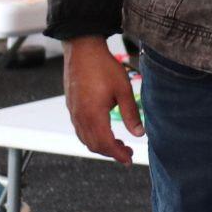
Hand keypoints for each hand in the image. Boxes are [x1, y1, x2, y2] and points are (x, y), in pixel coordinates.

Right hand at [63, 37, 140, 162]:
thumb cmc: (104, 67)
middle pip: (94, 145)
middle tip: (128, 154)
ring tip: (119, 145)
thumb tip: (139, 134)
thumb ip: (131, 113)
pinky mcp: (72, 107)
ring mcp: (73, 113)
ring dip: (101, 146)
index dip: (118, 154)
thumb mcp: (123, 89)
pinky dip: (92, 137)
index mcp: (93, 115)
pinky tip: (104, 132)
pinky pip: (80, 130)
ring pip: (85, 139)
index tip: (129, 160)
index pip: (105, 143)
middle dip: (111, 152)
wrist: (82, 51)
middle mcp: (80, 117)